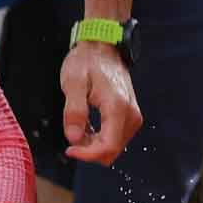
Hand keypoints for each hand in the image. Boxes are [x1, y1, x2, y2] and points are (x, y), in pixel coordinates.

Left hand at [60, 40, 141, 162]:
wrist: (103, 47)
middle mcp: (130, 114)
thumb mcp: (73, 83)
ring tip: (79, 123)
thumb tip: (74, 138)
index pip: (107, 147)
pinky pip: (115, 137)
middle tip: (72, 131)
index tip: (69, 149)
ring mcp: (133, 116)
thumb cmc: (87, 61)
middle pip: (112, 151)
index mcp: (117, 107)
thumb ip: (74, 111)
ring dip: (93, 143)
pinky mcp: (130, 115)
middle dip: (89, 149)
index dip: (87, 155)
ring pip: (113, 147)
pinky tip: (87, 125)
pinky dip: (99, 137)